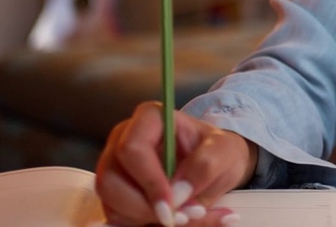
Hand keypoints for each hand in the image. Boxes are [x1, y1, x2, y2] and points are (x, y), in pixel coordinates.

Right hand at [96, 101, 257, 225]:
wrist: (215, 167)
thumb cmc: (217, 151)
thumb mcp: (225, 151)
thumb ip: (205, 165)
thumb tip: (178, 193)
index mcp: (149, 119)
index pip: (132, 148)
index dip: (149, 181)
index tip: (173, 205)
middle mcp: (122, 141)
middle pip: (111, 181)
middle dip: (144, 208)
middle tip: (181, 218)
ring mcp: (115, 170)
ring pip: (112, 204)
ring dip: (146, 220)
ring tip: (184, 218)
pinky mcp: (116, 196)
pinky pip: (119, 220)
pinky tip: (173, 223)